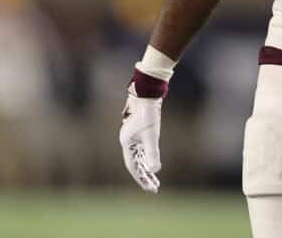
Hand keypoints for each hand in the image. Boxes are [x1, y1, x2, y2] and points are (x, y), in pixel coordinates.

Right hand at [119, 75, 165, 192]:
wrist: (147, 93)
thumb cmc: (148, 113)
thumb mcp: (151, 134)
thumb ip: (152, 152)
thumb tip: (155, 170)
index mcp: (127, 142)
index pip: (133, 166)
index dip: (141, 178)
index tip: (150, 188)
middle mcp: (128, 140)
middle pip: (135, 163)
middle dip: (144, 176)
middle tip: (154, 188)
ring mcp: (132, 135)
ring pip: (138, 156)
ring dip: (145, 167)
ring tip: (154, 178)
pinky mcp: (139, 130)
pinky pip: (141, 149)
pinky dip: (147, 157)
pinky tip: (152, 160)